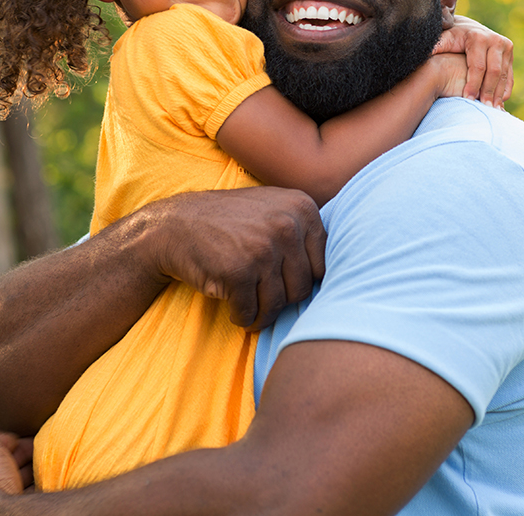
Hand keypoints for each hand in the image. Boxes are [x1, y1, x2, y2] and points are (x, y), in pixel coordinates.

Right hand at [134, 187, 325, 330]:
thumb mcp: (274, 209)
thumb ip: (306, 232)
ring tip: (246, 301)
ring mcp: (263, 247)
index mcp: (302, 207)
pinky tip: (231, 303)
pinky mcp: (239, 270)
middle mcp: (287, 224)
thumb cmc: (229, 224)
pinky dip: (241, 316)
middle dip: (280, 299)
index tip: (280, 279)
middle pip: (302, 288)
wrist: (174, 225)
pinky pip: (251, 312)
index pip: (323, 266)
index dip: (301, 280)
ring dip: (261, 312)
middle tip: (258, 293)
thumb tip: (348, 274)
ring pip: (279, 304)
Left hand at [433, 15, 512, 108]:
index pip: (477, 67)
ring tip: (493, 111)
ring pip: (503, 75)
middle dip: (488, 91)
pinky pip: (509, 75)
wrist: (465, 28)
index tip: (467, 99)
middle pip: (494, 71)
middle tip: (485, 109)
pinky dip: (505, 89)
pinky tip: (499, 103)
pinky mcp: (510, 53)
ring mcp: (505, 46)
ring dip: (499, 94)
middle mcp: (495, 40)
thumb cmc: (450, 39)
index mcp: (478, 38)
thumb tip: (421, 55)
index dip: (473, 84)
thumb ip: (434, 48)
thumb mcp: (442, 41)